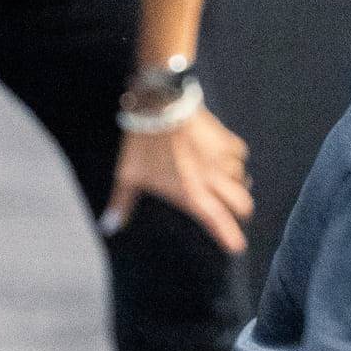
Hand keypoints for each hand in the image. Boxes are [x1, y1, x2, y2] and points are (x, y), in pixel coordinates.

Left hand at [104, 106, 253, 253]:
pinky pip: (241, 155)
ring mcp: (222, 158)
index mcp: (190, 193)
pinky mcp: (225, 138)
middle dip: (241, 212)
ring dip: (238, 185)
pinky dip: (237, 161)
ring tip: (228, 186)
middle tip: (233, 213)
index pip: (217, 221)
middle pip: (242, 204)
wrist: (160, 103)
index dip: (230, 236)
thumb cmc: (143, 141)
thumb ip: (122, 203)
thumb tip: (107, 227)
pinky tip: (228, 161)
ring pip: (244, 180)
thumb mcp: (128, 173)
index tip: (237, 247)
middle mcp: (211, 179)